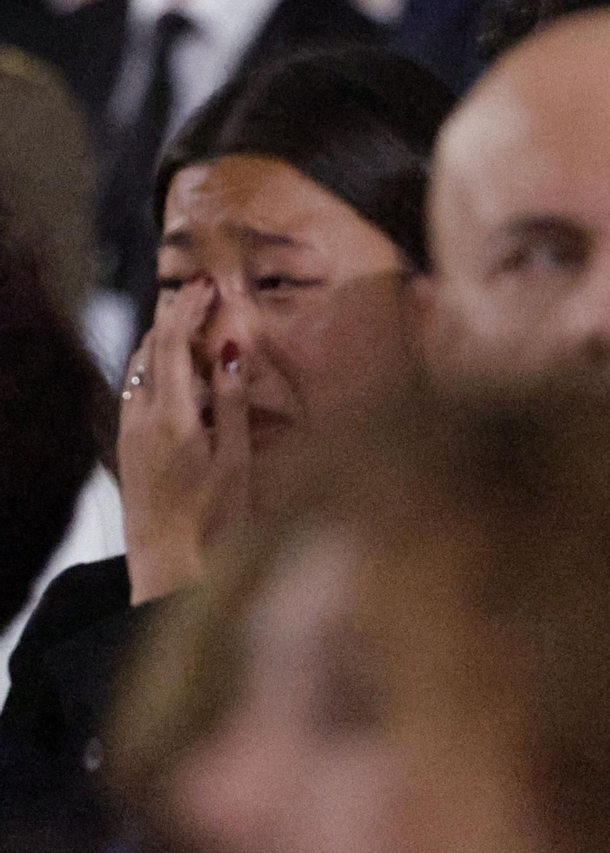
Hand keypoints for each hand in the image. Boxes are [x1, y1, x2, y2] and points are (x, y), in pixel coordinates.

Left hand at [118, 281, 250, 604]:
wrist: (168, 568)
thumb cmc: (214, 521)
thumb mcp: (236, 461)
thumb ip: (231, 402)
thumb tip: (229, 349)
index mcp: (171, 417)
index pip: (171, 342)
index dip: (188, 307)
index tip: (208, 284)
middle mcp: (141, 419)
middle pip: (150, 348)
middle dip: (175, 317)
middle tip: (203, 297)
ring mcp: (130, 434)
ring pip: (140, 369)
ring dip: (164, 342)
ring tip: (194, 328)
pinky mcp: (129, 449)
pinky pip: (138, 392)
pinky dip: (158, 369)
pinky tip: (180, 376)